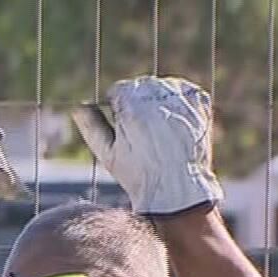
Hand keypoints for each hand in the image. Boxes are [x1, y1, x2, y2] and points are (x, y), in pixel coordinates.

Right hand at [71, 76, 223, 216]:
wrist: (178, 189)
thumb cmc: (139, 175)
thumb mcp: (107, 155)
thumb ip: (91, 127)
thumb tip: (78, 106)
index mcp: (132, 108)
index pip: (118, 90)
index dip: (117, 110)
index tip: (123, 129)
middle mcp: (157, 98)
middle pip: (140, 86)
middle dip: (137, 103)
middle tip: (143, 133)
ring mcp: (181, 99)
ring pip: (161, 86)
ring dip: (157, 101)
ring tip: (159, 130)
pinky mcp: (199, 103)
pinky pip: (183, 90)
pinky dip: (178, 102)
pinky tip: (175, 124)